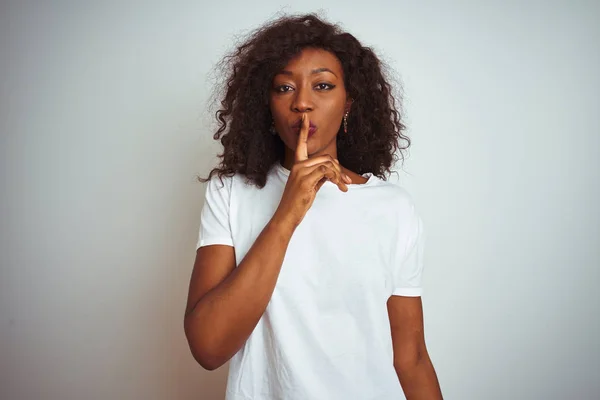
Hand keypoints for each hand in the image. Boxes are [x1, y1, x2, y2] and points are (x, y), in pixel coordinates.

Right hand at [273, 113, 351, 227]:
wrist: (287, 215)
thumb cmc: (297, 202)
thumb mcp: (310, 186)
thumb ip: (319, 176)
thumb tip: (332, 173)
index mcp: (297, 165)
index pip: (300, 143)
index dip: (303, 130)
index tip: (305, 117)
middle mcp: (298, 166)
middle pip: (325, 157)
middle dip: (339, 169)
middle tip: (345, 182)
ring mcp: (301, 172)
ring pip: (328, 164)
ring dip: (339, 175)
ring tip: (343, 186)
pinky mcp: (305, 180)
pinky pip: (326, 172)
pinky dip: (336, 178)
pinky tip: (339, 187)